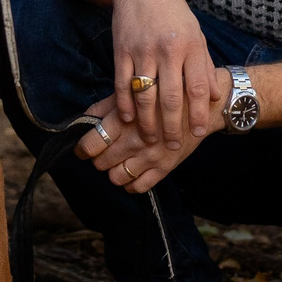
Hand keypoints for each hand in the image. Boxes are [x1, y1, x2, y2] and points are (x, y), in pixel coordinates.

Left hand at [75, 96, 208, 195]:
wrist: (200, 107)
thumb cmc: (162, 95)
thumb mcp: (131, 93)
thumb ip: (104, 107)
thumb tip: (81, 121)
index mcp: (123, 119)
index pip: (90, 144)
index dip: (82, 149)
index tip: (83, 149)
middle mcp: (134, 140)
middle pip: (100, 163)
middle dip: (98, 159)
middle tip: (103, 153)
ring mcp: (149, 157)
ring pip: (116, 178)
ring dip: (113, 172)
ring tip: (118, 162)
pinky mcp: (164, 168)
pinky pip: (138, 188)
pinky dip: (131, 184)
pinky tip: (133, 171)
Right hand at [102, 0, 220, 146]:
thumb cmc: (173, 12)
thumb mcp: (196, 33)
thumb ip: (205, 65)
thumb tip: (215, 96)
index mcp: (191, 45)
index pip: (197, 87)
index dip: (197, 113)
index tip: (198, 132)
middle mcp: (168, 50)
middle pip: (171, 97)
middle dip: (173, 126)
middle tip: (174, 145)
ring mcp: (143, 51)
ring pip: (145, 95)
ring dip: (148, 122)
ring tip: (150, 139)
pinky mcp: (122, 50)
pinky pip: (123, 84)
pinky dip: (125, 105)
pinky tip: (129, 119)